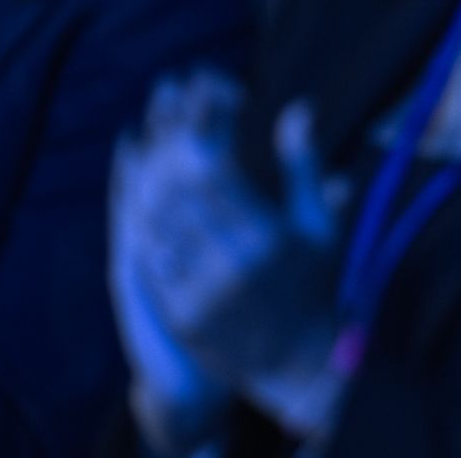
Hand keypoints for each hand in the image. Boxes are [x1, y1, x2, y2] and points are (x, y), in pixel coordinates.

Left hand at [115, 71, 351, 438]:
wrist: (298, 363)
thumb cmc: (314, 284)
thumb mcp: (318, 225)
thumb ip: (303, 166)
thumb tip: (297, 107)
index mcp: (269, 240)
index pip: (217, 167)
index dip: (204, 126)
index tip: (206, 97)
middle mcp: (231, 267)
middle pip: (178, 189)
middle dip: (170, 138)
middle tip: (168, 105)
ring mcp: (200, 294)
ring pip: (156, 220)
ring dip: (149, 173)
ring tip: (151, 138)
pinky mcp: (178, 315)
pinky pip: (149, 256)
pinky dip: (141, 218)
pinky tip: (141, 191)